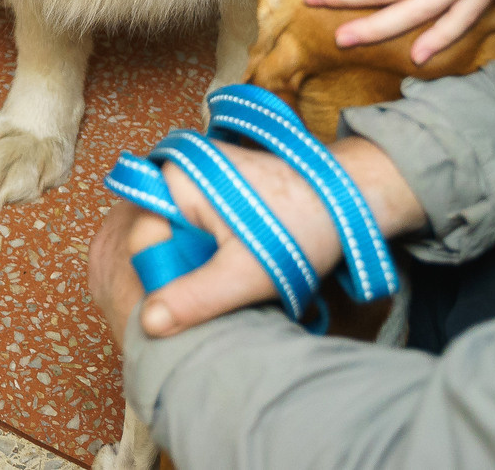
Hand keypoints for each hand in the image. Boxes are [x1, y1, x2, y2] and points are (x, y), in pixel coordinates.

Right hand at [86, 148, 343, 346]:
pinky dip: (209, 253)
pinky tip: (235, 268)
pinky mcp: (215, 190)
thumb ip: (195, 297)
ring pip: (178, 237)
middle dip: (180, 271)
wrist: (350, 197)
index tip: (188, 306)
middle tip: (215, 295)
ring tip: (230, 282)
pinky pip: (195, 229)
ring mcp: (197, 178)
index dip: (162, 278)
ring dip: (197, 265)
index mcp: (175, 179)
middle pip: (159, 238)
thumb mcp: (247, 272)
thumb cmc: (302, 225)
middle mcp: (178, 171)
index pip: (143, 240)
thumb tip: (147, 324)